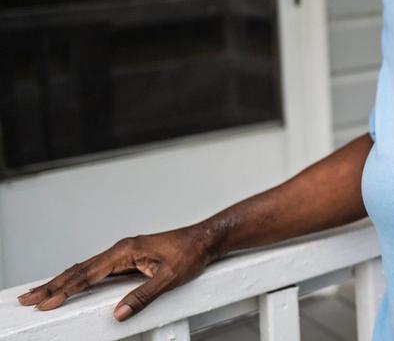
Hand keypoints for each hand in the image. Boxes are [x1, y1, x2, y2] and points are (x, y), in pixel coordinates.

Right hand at [15, 223, 220, 321]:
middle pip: (80, 269)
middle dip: (53, 285)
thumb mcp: (170, 278)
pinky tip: (70, 285)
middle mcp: (121, 249)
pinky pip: (97, 270)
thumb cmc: (191, 254)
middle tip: (28, 299)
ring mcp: (124, 253)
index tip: (47, 302)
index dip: (66, 289)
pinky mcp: (129, 258)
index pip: (89, 274)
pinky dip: (79, 278)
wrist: (206, 239)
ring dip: (62, 281)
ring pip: (86, 269)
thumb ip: (143, 295)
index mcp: (127, 250)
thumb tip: (118, 314)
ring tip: (41, 294)